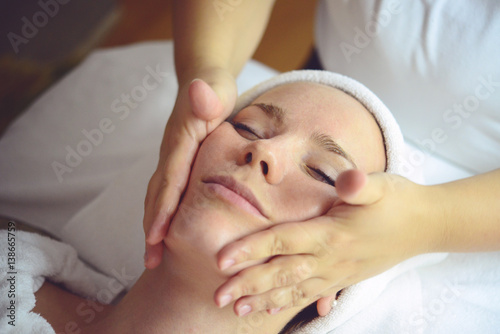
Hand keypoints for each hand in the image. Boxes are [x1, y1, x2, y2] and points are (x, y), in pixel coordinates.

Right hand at [143, 68, 236, 268]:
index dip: (162, 210)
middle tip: (150, 262)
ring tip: (153, 256)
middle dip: (152, 228)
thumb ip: (207, 95)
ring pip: (157, 196)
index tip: (155, 238)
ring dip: (153, 226)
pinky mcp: (176, 163)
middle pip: (157, 195)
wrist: (202, 79)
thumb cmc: (214, 88)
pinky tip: (166, 232)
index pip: (170, 181)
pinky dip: (162, 214)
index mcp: (180, 142)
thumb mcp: (216, 88)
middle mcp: (170, 153)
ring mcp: (171, 159)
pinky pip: (166, 192)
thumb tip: (199, 91)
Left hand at [214, 169, 437, 315]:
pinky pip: (312, 295)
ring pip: (294, 289)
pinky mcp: (343, 278)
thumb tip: (349, 180)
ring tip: (236, 310)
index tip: (222, 260)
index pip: (283, 240)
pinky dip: (289, 303)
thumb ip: (361, 184)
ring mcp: (337, 272)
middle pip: (282, 272)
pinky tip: (272, 309)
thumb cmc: (398, 201)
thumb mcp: (381, 185)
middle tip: (218, 296)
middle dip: (249, 284)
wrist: (425, 225)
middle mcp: (331, 258)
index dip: (252, 249)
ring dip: (263, 300)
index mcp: (333, 232)